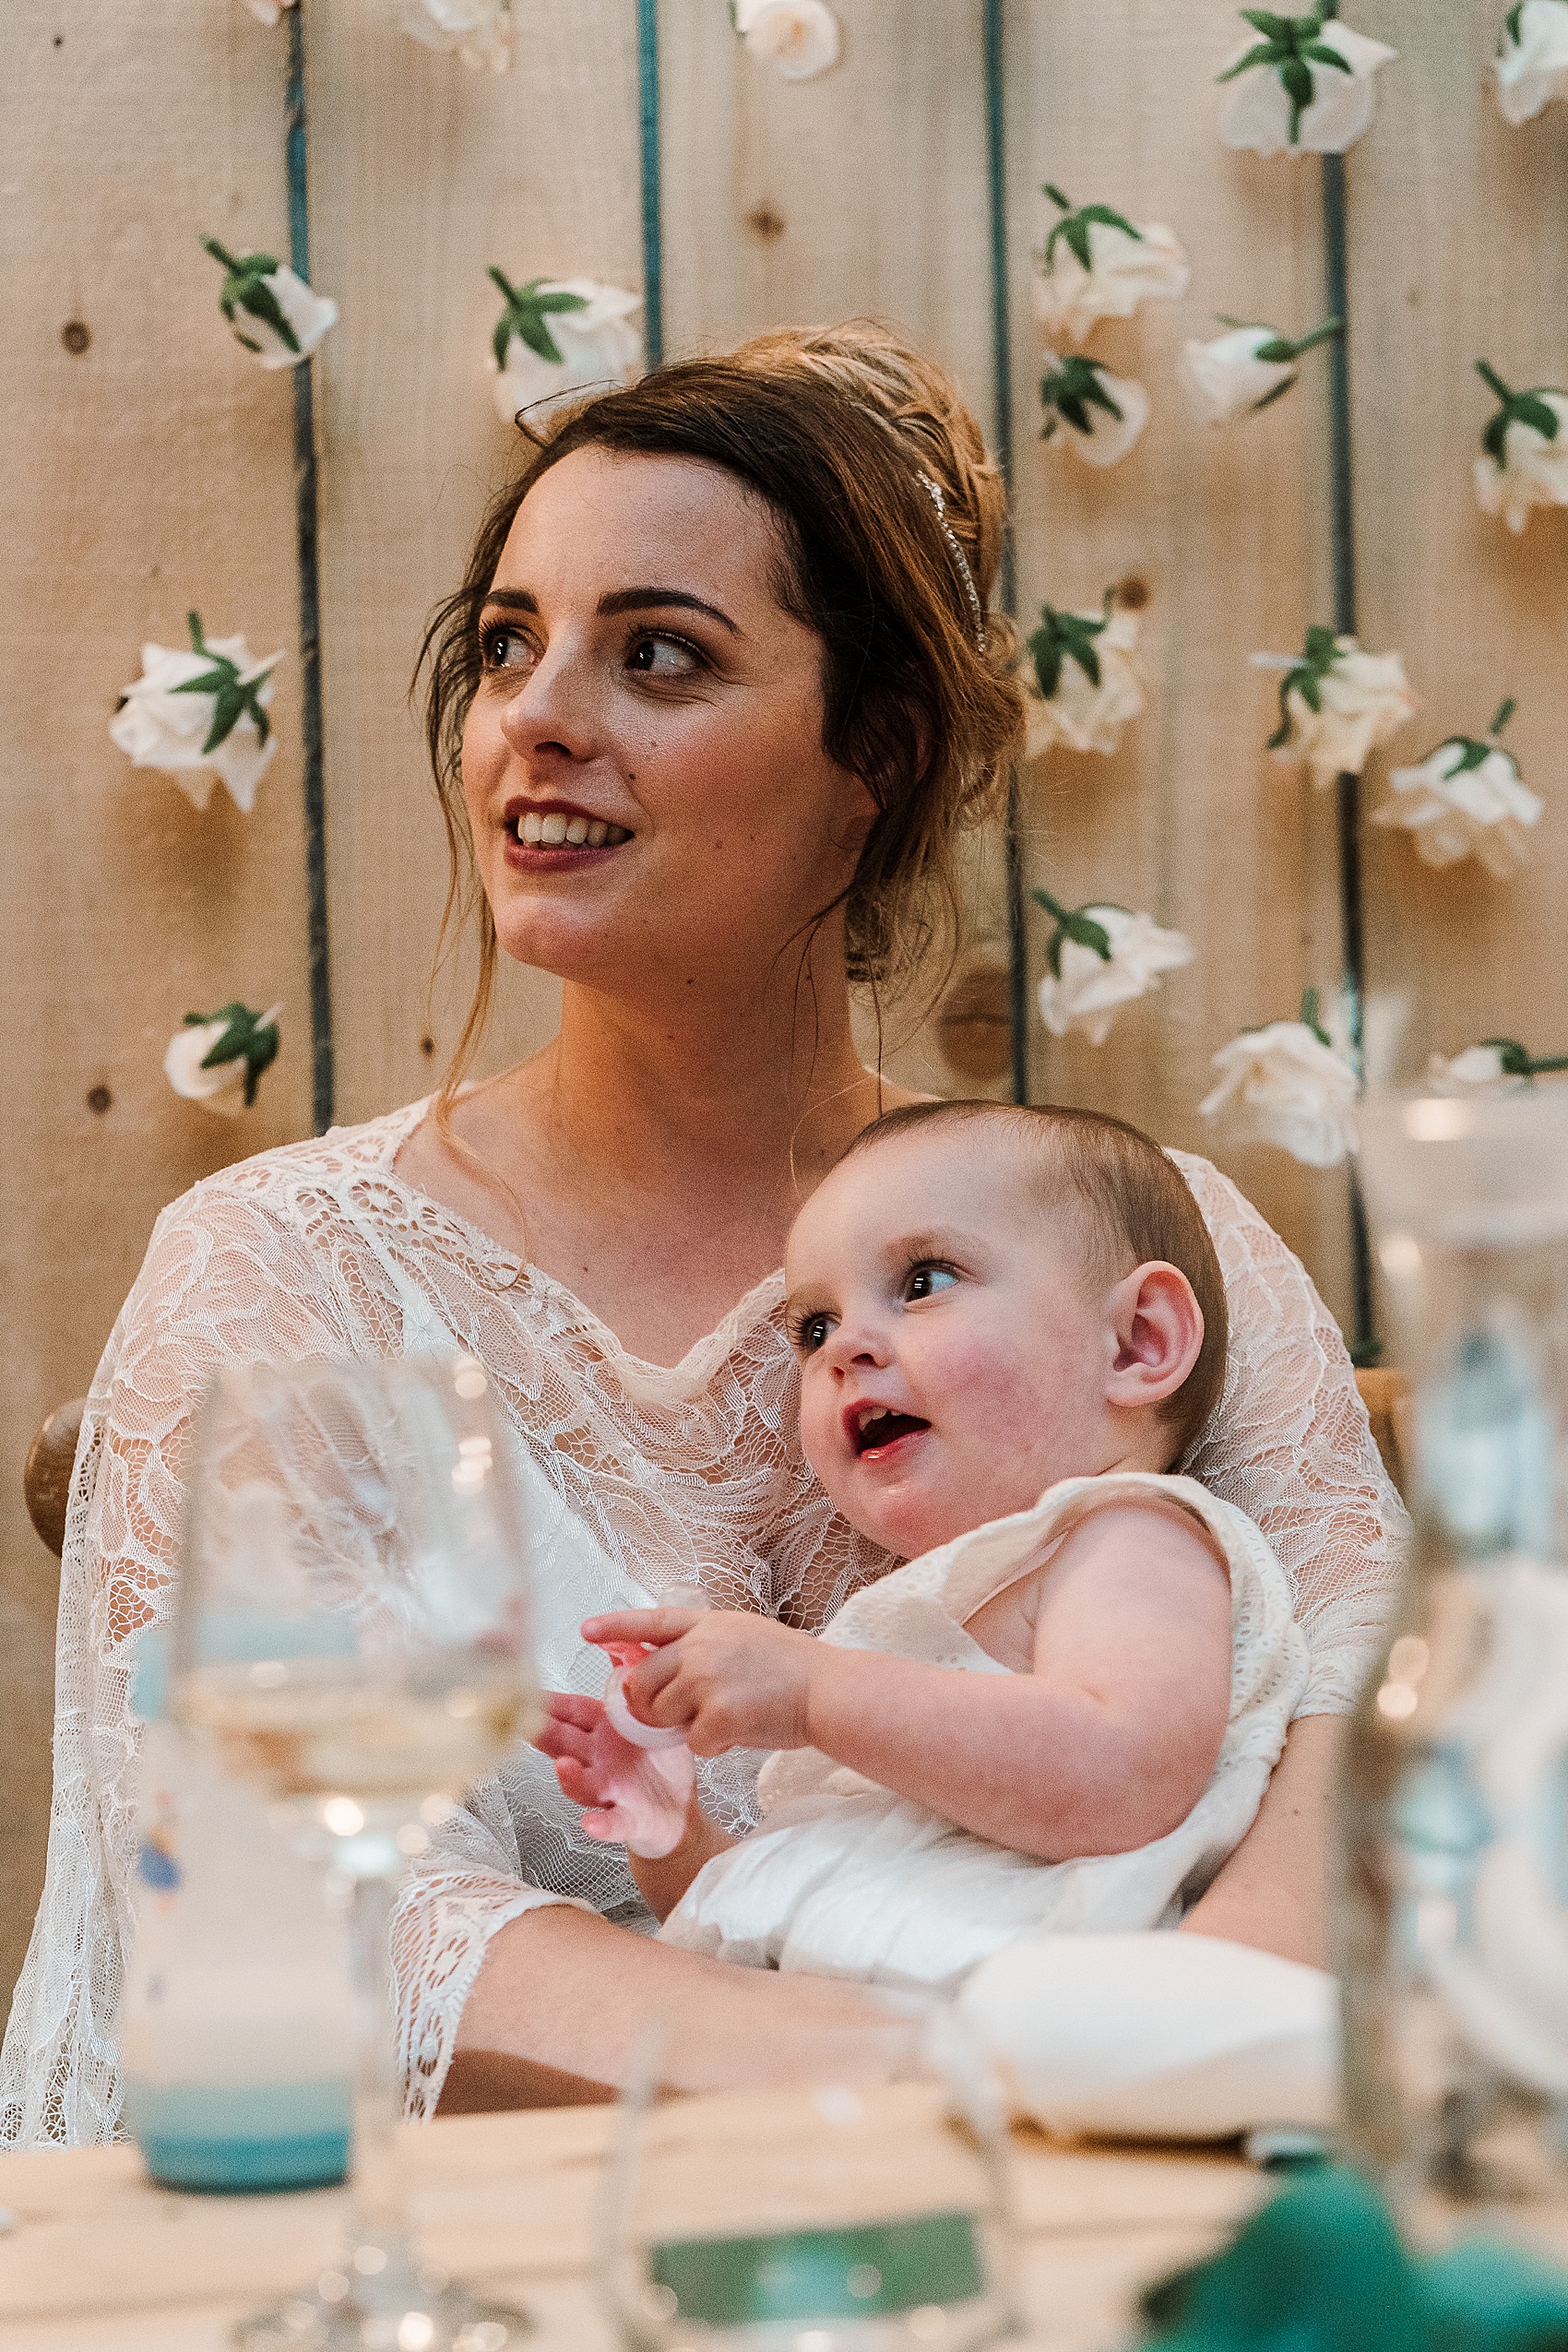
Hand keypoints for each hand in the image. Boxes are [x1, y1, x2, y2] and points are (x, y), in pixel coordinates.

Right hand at [534, 1690, 694, 1857]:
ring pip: (581, 1783)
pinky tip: (593, 1822)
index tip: (520, 1685)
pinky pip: (612, 1821)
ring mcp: (608, 1790)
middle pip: (563, 1744)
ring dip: (569, 1778)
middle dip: (542, 1733)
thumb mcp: (642, 1715)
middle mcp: (597, 1759)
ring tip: (563, 1768)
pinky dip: (601, 1823)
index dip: (544, 1700)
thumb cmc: (655, 1763)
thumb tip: (617, 1639)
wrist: (677, 1812)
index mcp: (600, 1730)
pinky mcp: (628, 1817)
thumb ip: (626, 1680)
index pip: (567, 1710)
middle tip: (524, 1721)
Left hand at [580, 1608, 820, 1755]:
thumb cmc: (793, 1670)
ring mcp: (707, 1679)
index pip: (651, 1622)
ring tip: (722, 1719)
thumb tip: (662, 1661)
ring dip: (684, 1726)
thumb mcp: (743, 1637)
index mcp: (708, 1624)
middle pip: (643, 1681)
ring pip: (662, 1715)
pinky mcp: (718, 1714)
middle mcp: (701, 1646)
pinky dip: (713, 1746)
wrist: (829, 1691)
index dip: (616, 1626)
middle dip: (649, 1706)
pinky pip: (693, 1742)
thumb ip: (703, 1644)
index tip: (586, 1631)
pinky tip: (739, 1733)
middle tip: (675, 1716)